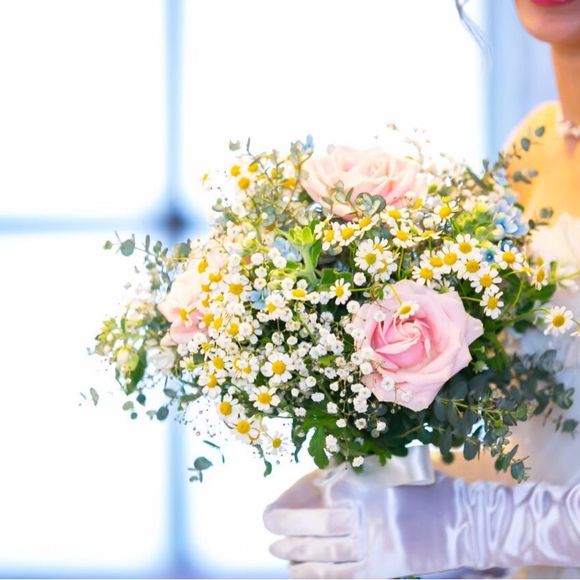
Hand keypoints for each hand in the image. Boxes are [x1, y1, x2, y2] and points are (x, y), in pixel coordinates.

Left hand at [263, 468, 579, 578]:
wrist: (459, 520)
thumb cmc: (424, 485)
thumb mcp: (386, 467)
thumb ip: (353, 470)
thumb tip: (322, 477)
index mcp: (357, 489)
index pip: (311, 497)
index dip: (290, 502)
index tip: (276, 506)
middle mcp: (357, 520)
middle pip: (308, 529)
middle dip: (284, 530)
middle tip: (269, 528)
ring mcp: (367, 549)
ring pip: (320, 557)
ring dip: (295, 556)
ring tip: (279, 552)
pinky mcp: (378, 571)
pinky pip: (340, 578)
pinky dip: (317, 577)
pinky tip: (301, 574)